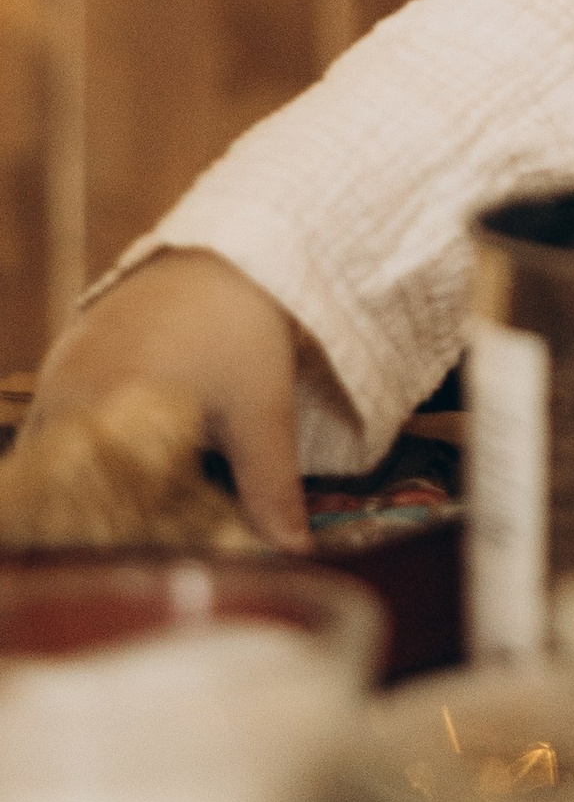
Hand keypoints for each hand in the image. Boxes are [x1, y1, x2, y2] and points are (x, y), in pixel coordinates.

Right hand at [27, 251, 307, 546]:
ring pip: (52, 452)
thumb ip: (269, 490)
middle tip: (134, 536)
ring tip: (127, 504)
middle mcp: (67, 393)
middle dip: (93, 513)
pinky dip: (78, 446)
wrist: (233, 246)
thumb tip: (293, 554)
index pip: (84, 504)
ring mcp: (59, 371)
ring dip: (82, 480)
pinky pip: (53, 420)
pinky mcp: (64, 355)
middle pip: (59, 482)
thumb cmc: (245, 330)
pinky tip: (116, 460)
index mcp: (107, 410)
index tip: (140, 555)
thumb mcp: (261, 413)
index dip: (111, 537)